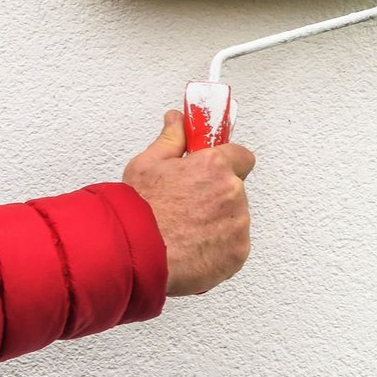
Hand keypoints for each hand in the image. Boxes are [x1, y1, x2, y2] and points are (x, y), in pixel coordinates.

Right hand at [123, 110, 254, 295]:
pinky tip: (192, 247)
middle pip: (236, 190)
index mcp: (214, 166)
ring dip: (218, 223)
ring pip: (235, 219)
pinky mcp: (237, 253)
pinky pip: (234, 246)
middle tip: (188, 206)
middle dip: (217, 196)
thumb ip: (172, 139)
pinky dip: (218, 248)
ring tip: (186, 230)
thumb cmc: (138, 212)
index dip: (227, 164)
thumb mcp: (147, 164)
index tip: (215, 170)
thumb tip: (177, 121)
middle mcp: (232, 193)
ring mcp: (237, 225)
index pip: (242, 156)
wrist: (134, 255)